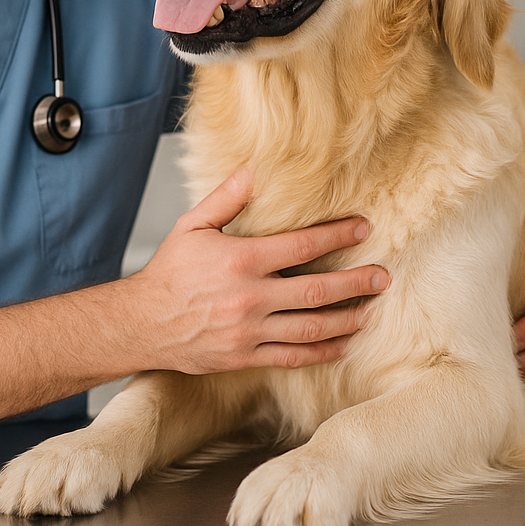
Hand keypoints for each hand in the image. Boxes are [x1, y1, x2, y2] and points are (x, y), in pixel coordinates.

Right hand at [130, 167, 389, 373]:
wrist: (141, 323)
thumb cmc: (169, 272)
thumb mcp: (193, 226)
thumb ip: (227, 198)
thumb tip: (255, 168)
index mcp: (241, 260)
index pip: (301, 246)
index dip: (336, 235)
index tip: (363, 228)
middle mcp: (250, 298)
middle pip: (317, 291)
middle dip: (356, 284)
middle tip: (383, 277)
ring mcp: (250, 331)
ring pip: (312, 328)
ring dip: (347, 319)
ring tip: (371, 310)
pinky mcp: (246, 356)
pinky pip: (293, 357)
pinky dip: (323, 352)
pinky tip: (343, 344)